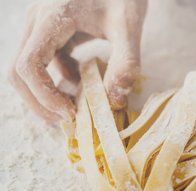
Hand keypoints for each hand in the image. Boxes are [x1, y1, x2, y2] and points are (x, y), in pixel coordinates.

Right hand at [9, 0, 146, 121]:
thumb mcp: (129, 26)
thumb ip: (126, 62)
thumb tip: (115, 100)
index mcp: (52, 18)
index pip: (29, 65)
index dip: (45, 96)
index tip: (72, 113)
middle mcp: (38, 22)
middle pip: (19, 71)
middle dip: (39, 102)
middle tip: (67, 120)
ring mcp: (42, 26)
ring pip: (28, 69)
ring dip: (46, 93)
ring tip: (74, 108)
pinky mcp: (51, 31)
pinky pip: (43, 62)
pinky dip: (57, 79)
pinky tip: (80, 83)